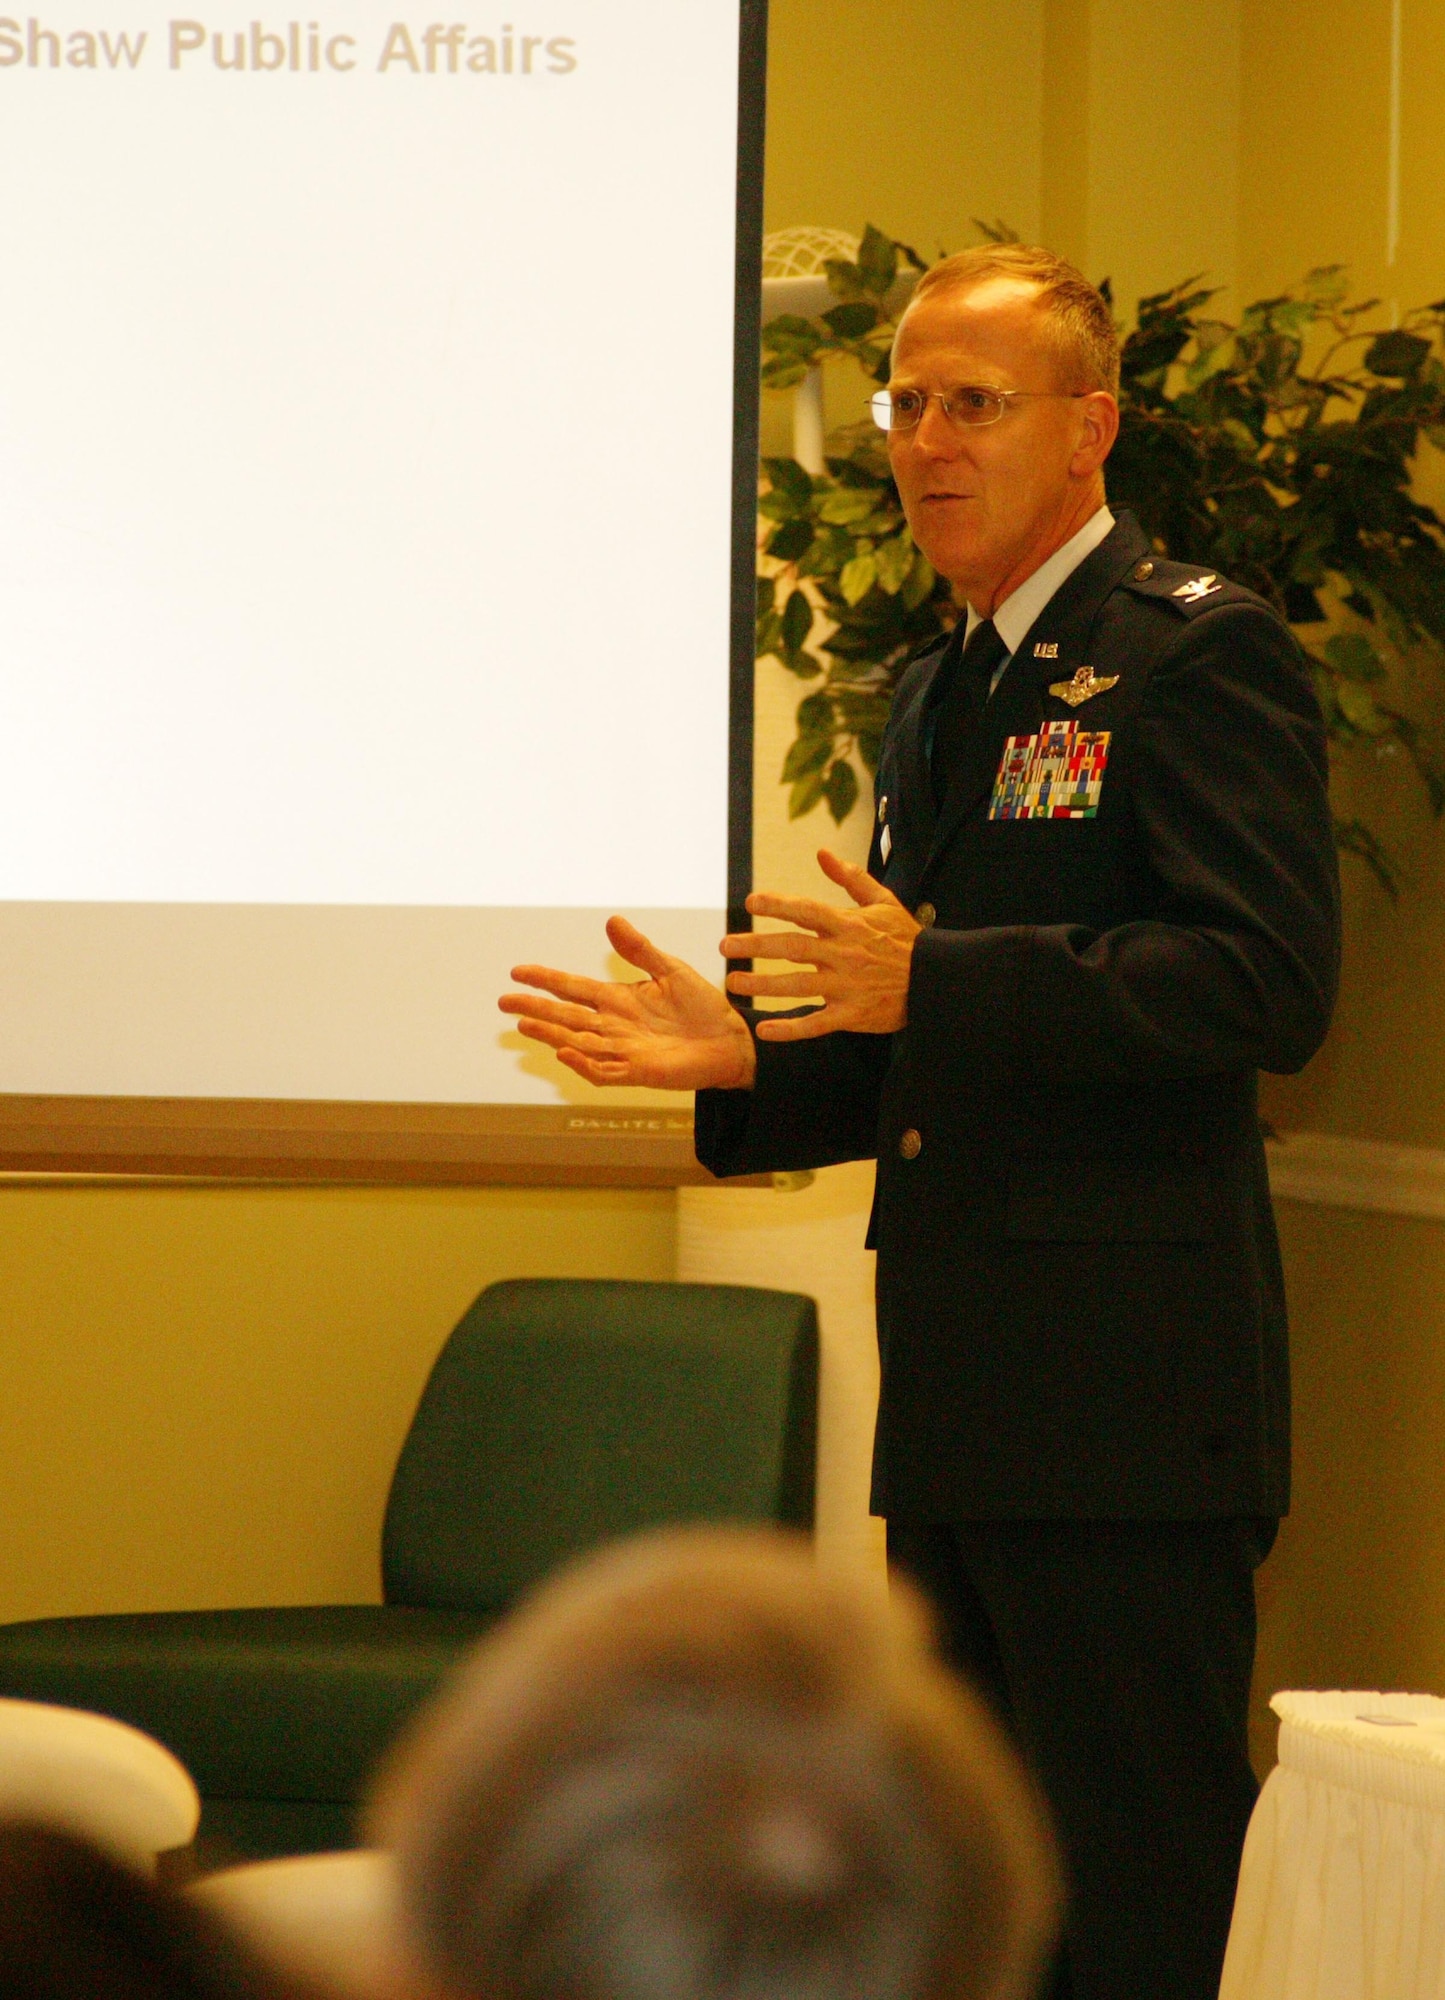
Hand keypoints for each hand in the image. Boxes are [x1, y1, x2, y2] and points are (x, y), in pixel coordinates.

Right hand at [500, 916, 756, 1090]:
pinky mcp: (638, 1071)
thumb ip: (639, 950)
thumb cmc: (702, 1007)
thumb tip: (611, 921)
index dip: (545, 979)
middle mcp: (613, 1025)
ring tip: (524, 1024)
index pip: (573, 988)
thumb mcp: (671, 970)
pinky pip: (602, 1070)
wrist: (730, 1040)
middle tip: (504, 1002)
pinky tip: (564, 1052)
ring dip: (550, 1034)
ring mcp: (623, 1050)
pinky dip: (582, 1064)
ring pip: (577, 1042)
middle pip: (566, 1016)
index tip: (518, 971)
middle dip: (535, 1009)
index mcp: (618, 999)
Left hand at [721, 849, 920, 1040]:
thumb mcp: (883, 902)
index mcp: (848, 925)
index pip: (806, 910)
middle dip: (755, 946)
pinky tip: (764, 1029)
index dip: (777, 905)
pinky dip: (790, 1029)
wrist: (936, 980)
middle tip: (725, 946)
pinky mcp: (852, 1015)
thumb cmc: (906, 939)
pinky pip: (816, 1024)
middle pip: (792, 948)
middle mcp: (843, 954)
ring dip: (762, 985)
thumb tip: (822, 853)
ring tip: (733, 983)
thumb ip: (850, 878)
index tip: (750, 902)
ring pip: (797, 986)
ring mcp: (846, 986)